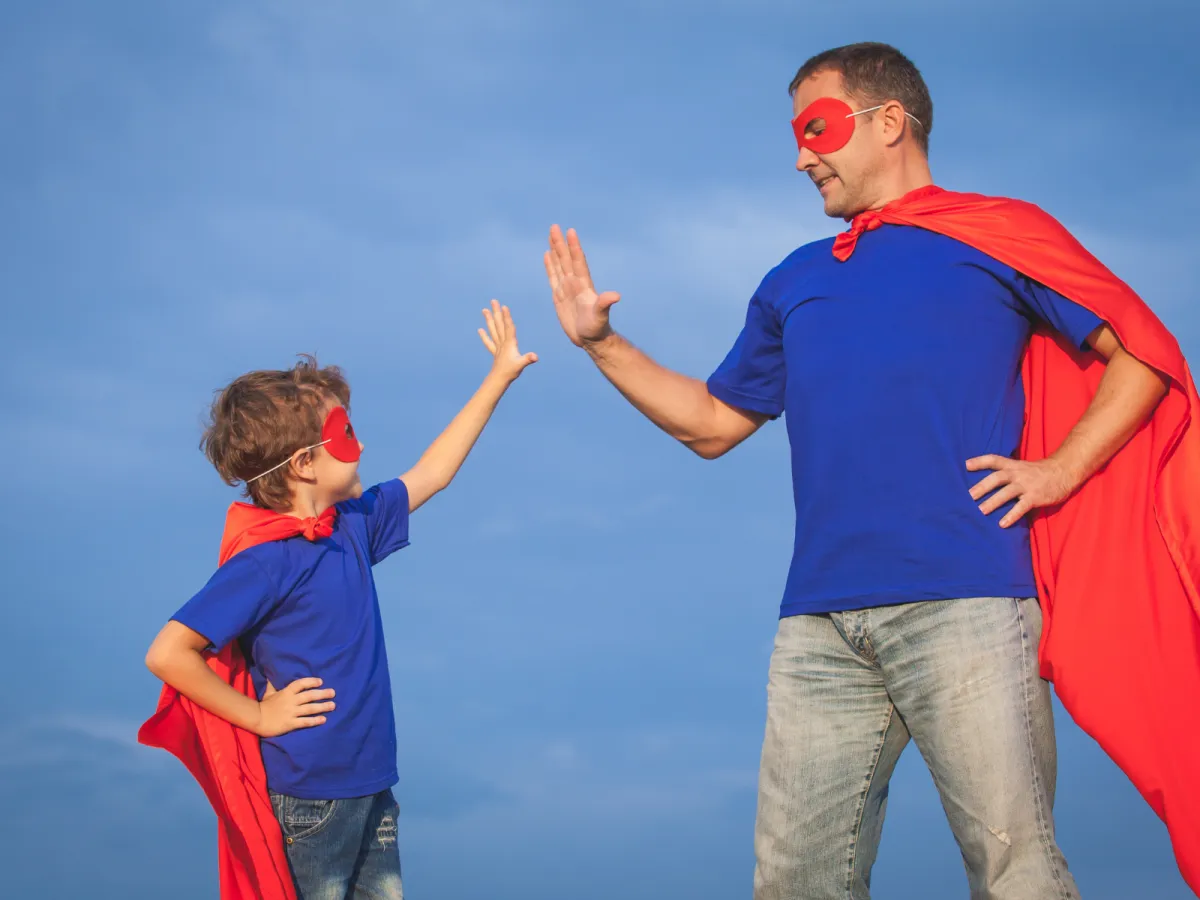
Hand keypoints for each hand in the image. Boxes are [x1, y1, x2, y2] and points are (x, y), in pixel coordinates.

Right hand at [254, 677, 335, 737]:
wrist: (257, 720)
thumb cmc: (264, 705)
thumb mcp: (269, 692)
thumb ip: (273, 684)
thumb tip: (271, 674)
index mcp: (286, 692)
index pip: (300, 684)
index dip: (311, 682)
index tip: (320, 681)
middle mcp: (291, 701)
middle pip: (309, 696)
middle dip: (322, 694)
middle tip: (333, 693)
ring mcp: (291, 712)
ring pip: (310, 708)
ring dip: (323, 706)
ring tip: (333, 705)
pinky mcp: (291, 723)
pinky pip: (305, 721)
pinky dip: (315, 720)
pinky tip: (324, 719)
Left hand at [479, 299, 537, 382]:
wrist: (499, 380)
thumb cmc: (511, 372)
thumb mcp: (521, 364)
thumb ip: (528, 359)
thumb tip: (535, 356)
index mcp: (509, 343)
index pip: (508, 327)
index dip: (507, 317)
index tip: (504, 306)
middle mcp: (502, 343)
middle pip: (499, 324)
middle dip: (496, 312)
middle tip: (493, 301)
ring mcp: (498, 347)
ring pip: (493, 330)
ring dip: (489, 320)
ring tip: (484, 310)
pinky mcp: (495, 353)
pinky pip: (489, 342)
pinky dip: (484, 336)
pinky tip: (480, 330)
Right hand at [544, 225, 620, 346]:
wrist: (590, 339)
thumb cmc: (597, 328)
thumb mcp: (600, 316)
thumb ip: (605, 304)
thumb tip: (616, 296)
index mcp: (584, 285)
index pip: (578, 262)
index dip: (574, 247)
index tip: (570, 231)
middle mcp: (575, 283)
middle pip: (566, 259)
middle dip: (560, 243)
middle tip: (554, 226)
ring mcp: (567, 288)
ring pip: (559, 265)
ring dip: (555, 250)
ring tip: (551, 234)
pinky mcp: (559, 296)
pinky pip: (553, 277)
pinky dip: (550, 265)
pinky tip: (548, 255)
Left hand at [966, 454, 1076, 527]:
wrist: (1065, 471)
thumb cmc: (1040, 472)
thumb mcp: (1022, 468)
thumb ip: (1007, 473)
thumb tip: (987, 483)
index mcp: (1013, 465)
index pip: (994, 460)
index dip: (979, 461)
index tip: (965, 465)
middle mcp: (1018, 474)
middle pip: (997, 478)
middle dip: (982, 486)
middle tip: (968, 496)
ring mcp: (1027, 485)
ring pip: (1006, 493)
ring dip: (993, 502)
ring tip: (980, 511)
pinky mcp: (1035, 497)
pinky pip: (1021, 507)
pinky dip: (1011, 515)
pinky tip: (1002, 524)